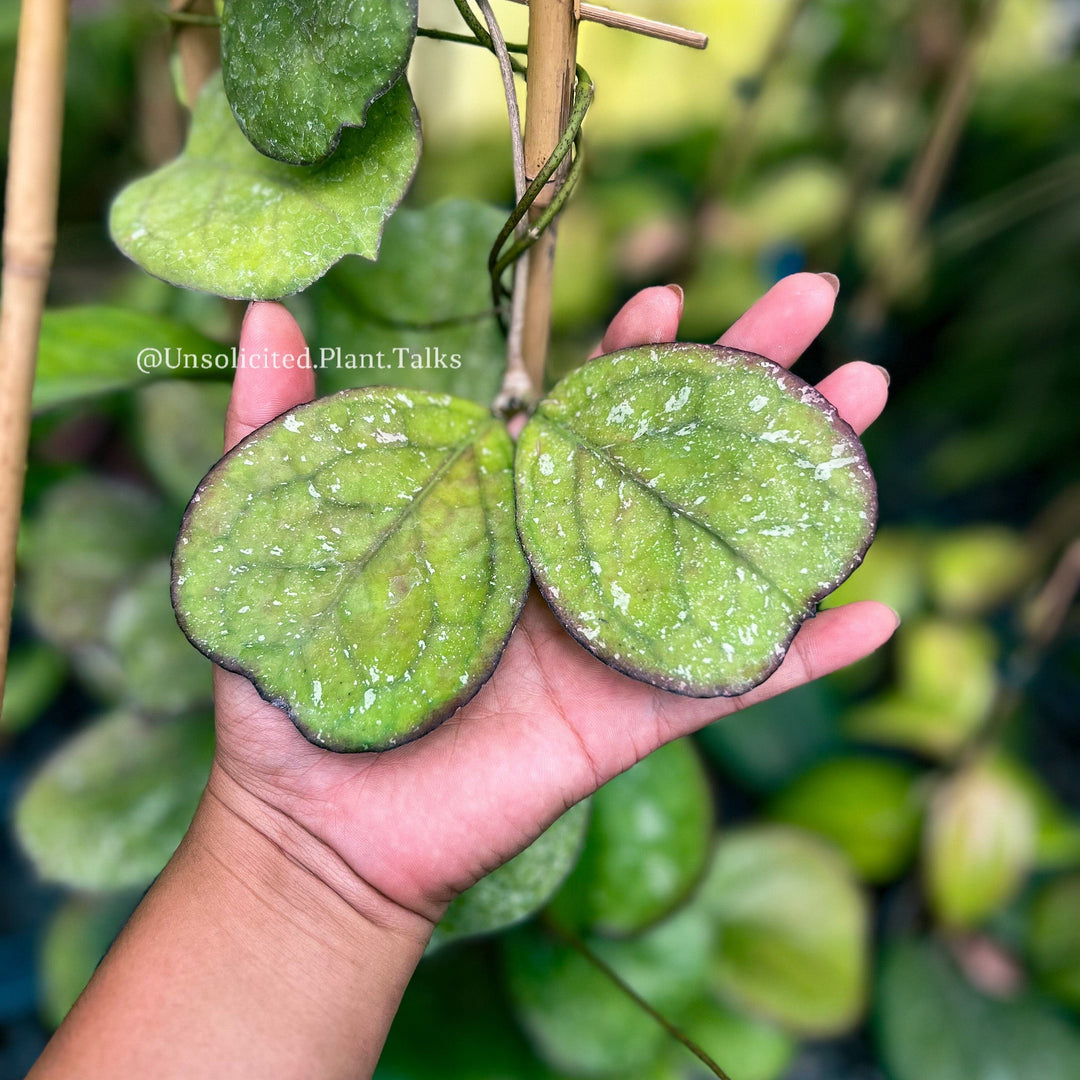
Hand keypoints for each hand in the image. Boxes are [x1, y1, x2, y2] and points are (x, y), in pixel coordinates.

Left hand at [208, 273, 896, 931]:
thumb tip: (260, 308)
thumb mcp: (273, 544)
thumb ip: (272, 427)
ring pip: (726, 548)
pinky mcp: (631, 716)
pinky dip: (804, 653)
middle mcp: (571, 562)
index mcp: (502, 514)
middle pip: (677, 456)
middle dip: (748, 377)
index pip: (584, 414)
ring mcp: (612, 636)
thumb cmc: (295, 690)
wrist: (318, 828)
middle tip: (812, 301)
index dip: (630, 353)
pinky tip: (875, 613)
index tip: (665, 296)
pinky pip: (736, 681)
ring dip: (802, 482)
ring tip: (868, 405)